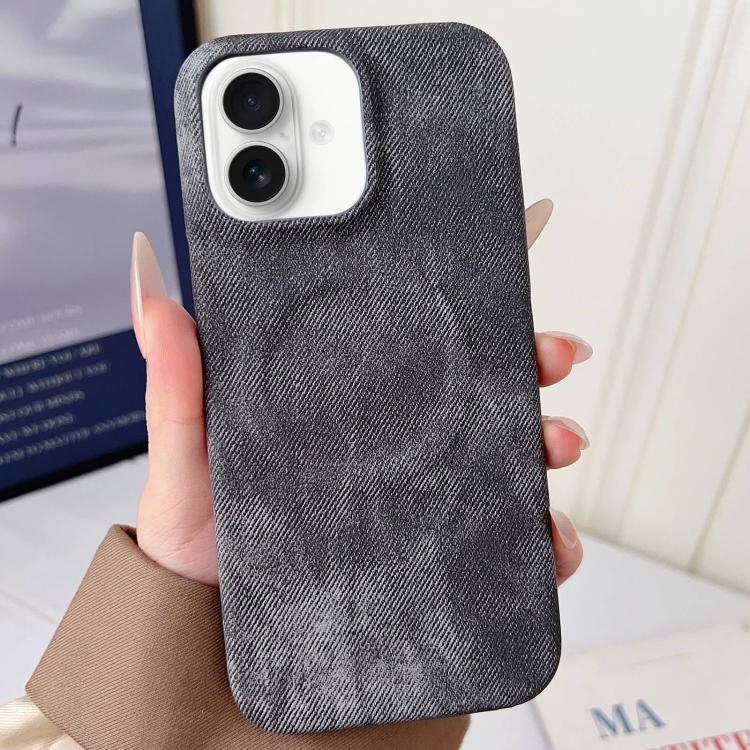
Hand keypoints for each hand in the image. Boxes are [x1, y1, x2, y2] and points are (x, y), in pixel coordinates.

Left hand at [131, 199, 586, 586]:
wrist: (212, 643)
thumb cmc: (199, 549)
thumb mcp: (184, 461)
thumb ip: (178, 390)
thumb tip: (157, 302)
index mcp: (342, 403)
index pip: (411, 340)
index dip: (465, 302)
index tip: (510, 263)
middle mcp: (388, 443)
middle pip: (476, 387)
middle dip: (529, 360)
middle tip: (551, 354)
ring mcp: (417, 498)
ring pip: (504, 454)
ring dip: (546, 438)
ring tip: (557, 441)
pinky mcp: (436, 556)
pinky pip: (503, 538)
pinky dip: (543, 534)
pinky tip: (550, 534)